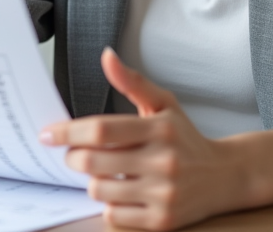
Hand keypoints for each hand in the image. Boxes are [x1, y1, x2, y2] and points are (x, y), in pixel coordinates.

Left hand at [40, 49, 242, 230]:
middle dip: (73, 157)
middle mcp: (163, 161)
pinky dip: (110, 204)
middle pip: (94, 162)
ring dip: (92, 181)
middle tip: (74, 154)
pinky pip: (115, 215)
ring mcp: (164, 193)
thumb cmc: (186, 138)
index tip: (48, 134)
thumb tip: (106, 57)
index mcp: (160, 128)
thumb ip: (132, 82)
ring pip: (100, 190)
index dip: (68, 132)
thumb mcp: (164, 104)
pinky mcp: (163, 220)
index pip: (101, 129)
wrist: (225, 175)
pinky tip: (120, 192)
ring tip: (103, 172)